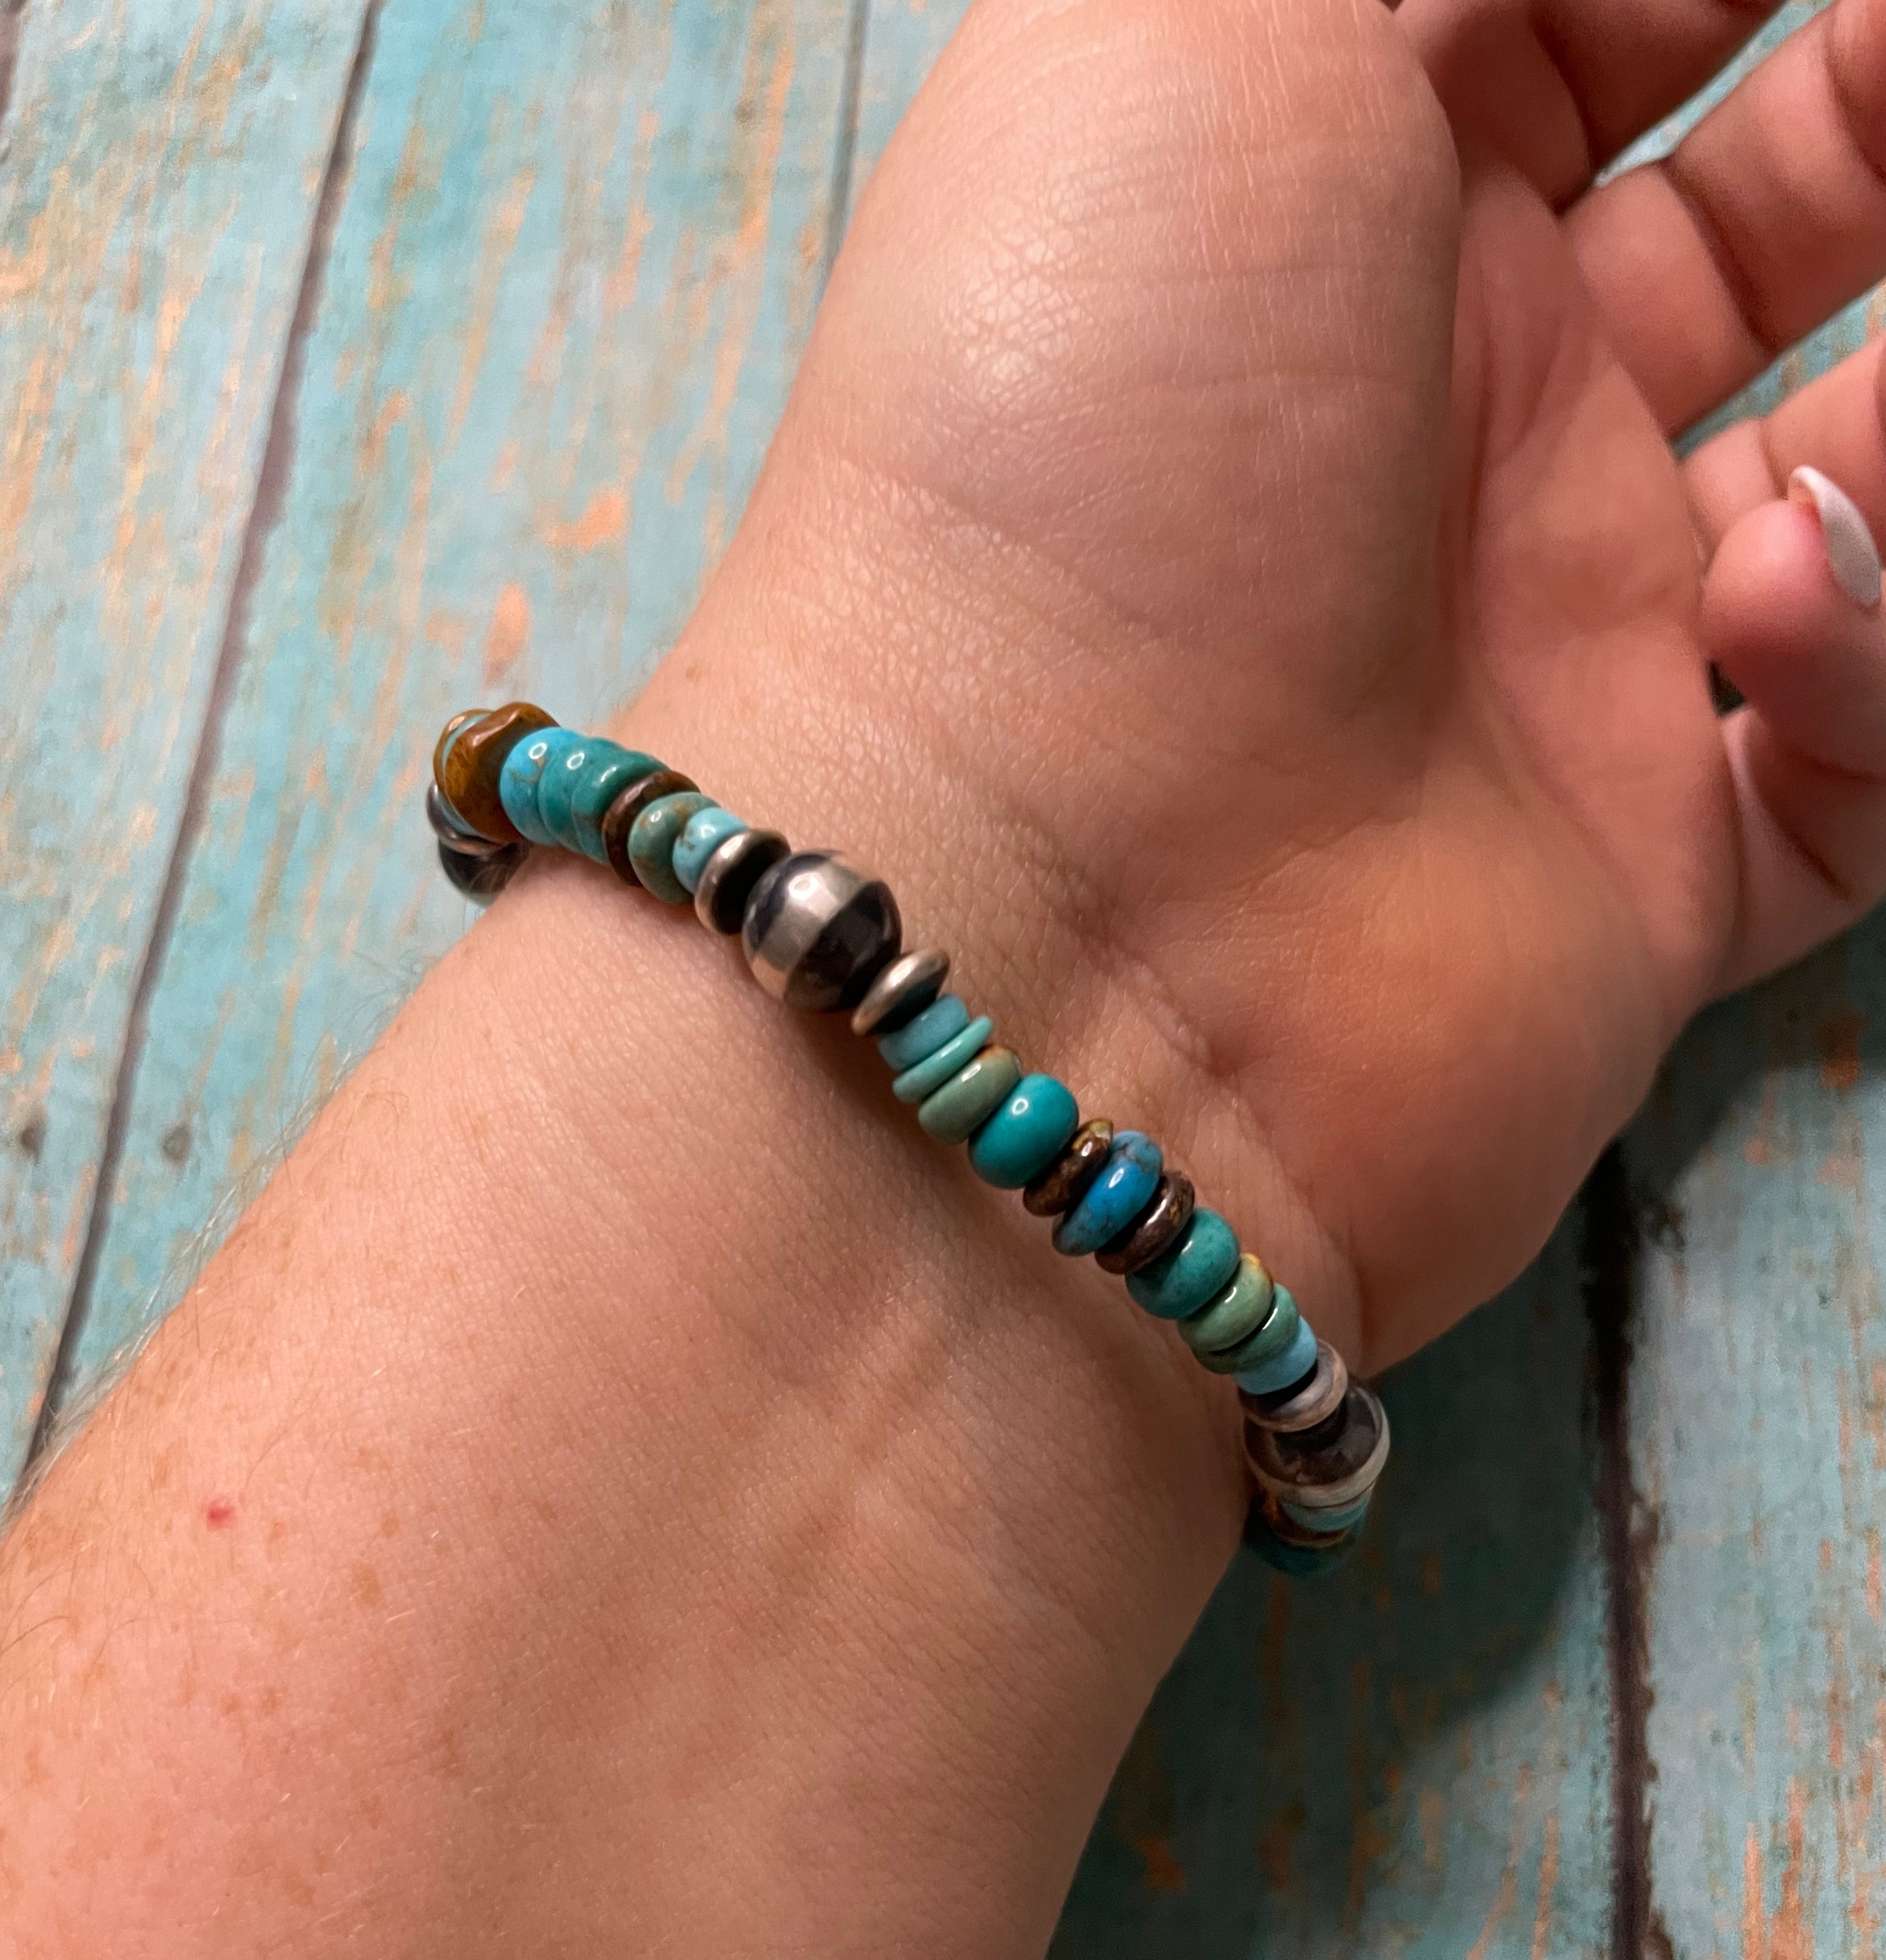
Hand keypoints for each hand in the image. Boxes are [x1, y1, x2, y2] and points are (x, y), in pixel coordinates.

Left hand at [618, 0, 1885, 1367]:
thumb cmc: (1070, 423)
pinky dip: (1870, 665)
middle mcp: (1453, 431)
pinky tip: (1766, 601)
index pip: (1587, 23)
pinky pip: (1845, 773)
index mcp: (1333, 211)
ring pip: (1834, 483)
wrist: (1035, 914)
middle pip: (1756, 225)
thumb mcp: (1171, 24)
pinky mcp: (1636, 878)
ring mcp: (1550, 663)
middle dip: (1870, 123)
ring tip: (1846, 426)